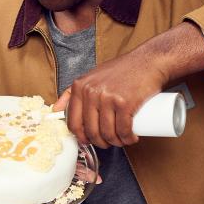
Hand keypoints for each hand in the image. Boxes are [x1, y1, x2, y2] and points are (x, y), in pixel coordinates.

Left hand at [53, 23, 203, 148]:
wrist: (148, 61)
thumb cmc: (121, 71)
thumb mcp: (92, 77)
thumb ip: (73, 91)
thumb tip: (56, 109)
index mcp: (80, 87)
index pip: (73, 122)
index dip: (81, 137)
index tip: (89, 140)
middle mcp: (91, 92)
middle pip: (91, 131)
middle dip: (100, 142)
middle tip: (109, 142)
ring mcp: (107, 97)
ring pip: (107, 133)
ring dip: (116, 143)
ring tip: (122, 140)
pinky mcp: (125, 103)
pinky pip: (123, 130)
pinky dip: (128, 139)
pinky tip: (131, 139)